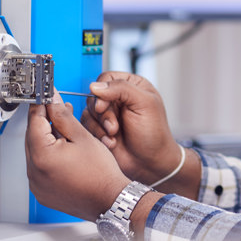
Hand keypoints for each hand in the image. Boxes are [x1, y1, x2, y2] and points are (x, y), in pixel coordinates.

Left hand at [25, 93, 129, 220]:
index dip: (41, 106)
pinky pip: (39, 168)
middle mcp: (34, 173)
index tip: (46, 97)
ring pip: (35, 152)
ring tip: (65, 130)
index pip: (34, 122)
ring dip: (46, 139)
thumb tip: (53, 102)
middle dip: (44, 121)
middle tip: (58, 110)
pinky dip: (48, 156)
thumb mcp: (83, 137)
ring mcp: (37, 185)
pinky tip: (63, 150)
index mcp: (42, 156)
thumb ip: (63, 117)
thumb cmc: (101, 173)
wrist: (110, 200)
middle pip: (32, 137)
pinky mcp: (42, 192)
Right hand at [80, 71, 178, 185]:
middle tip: (114, 127)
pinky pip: (86, 126)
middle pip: (94, 96)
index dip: (101, 91)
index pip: (106, 78)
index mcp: (132, 86)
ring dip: (100, 126)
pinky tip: (111, 143)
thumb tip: (95, 86)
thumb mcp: (144, 104)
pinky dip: (97, 135)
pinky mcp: (100, 129)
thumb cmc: (153, 133)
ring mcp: (108, 114)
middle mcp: (118, 98)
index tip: (104, 106)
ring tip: (114, 136)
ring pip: (88, 112)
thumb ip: (122, 89)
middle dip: (102, 113)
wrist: (150, 162)